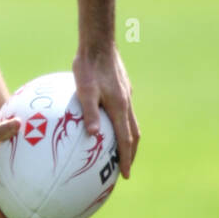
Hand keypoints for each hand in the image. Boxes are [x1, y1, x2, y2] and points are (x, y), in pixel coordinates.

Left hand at [72, 45, 139, 177]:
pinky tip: (108, 124)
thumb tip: (92, 135)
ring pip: (131, 123)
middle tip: (125, 168)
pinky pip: (124, 112)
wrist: (98, 42)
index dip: (126, 159)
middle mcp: (126, 103)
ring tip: (120, 151)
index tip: (125, 175)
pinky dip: (121, 124)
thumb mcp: (84, 90)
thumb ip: (89, 112)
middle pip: (134, 135)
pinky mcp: (121, 88)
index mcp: (119, 107)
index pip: (126, 140)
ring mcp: (125, 95)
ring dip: (128, 139)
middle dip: (131, 154)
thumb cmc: (87, 65)